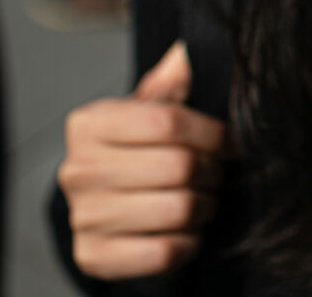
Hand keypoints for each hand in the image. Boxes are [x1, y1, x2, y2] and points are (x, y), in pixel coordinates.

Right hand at [59, 41, 228, 280]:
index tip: (232, 143)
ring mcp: (84, 217)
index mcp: (90, 124)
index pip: (169, 121)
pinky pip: (165, 252)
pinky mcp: (94, 257)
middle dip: (213, 171)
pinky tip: (188, 230)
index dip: (214, 133)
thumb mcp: (149, 109)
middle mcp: (78, 169)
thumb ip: (171, 81)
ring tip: (205, 199)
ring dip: (206, 206)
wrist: (104, 205)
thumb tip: (185, 54)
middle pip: (179, 167)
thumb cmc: (137, 150)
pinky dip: (189, 242)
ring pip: (179, 210)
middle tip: (218, 173)